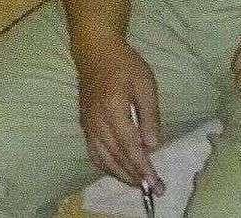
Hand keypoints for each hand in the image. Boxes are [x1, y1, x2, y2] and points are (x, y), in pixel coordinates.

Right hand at [74, 35, 164, 193]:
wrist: (95, 50)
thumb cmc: (125, 64)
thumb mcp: (145, 85)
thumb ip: (149, 116)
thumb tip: (152, 146)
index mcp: (114, 109)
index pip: (130, 147)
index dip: (143, 168)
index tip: (156, 184)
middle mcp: (97, 121)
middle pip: (116, 157)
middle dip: (135, 177)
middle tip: (153, 190)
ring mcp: (88, 123)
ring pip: (103, 158)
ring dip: (120, 174)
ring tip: (138, 183)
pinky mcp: (84, 124)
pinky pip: (93, 151)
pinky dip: (106, 165)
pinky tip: (117, 169)